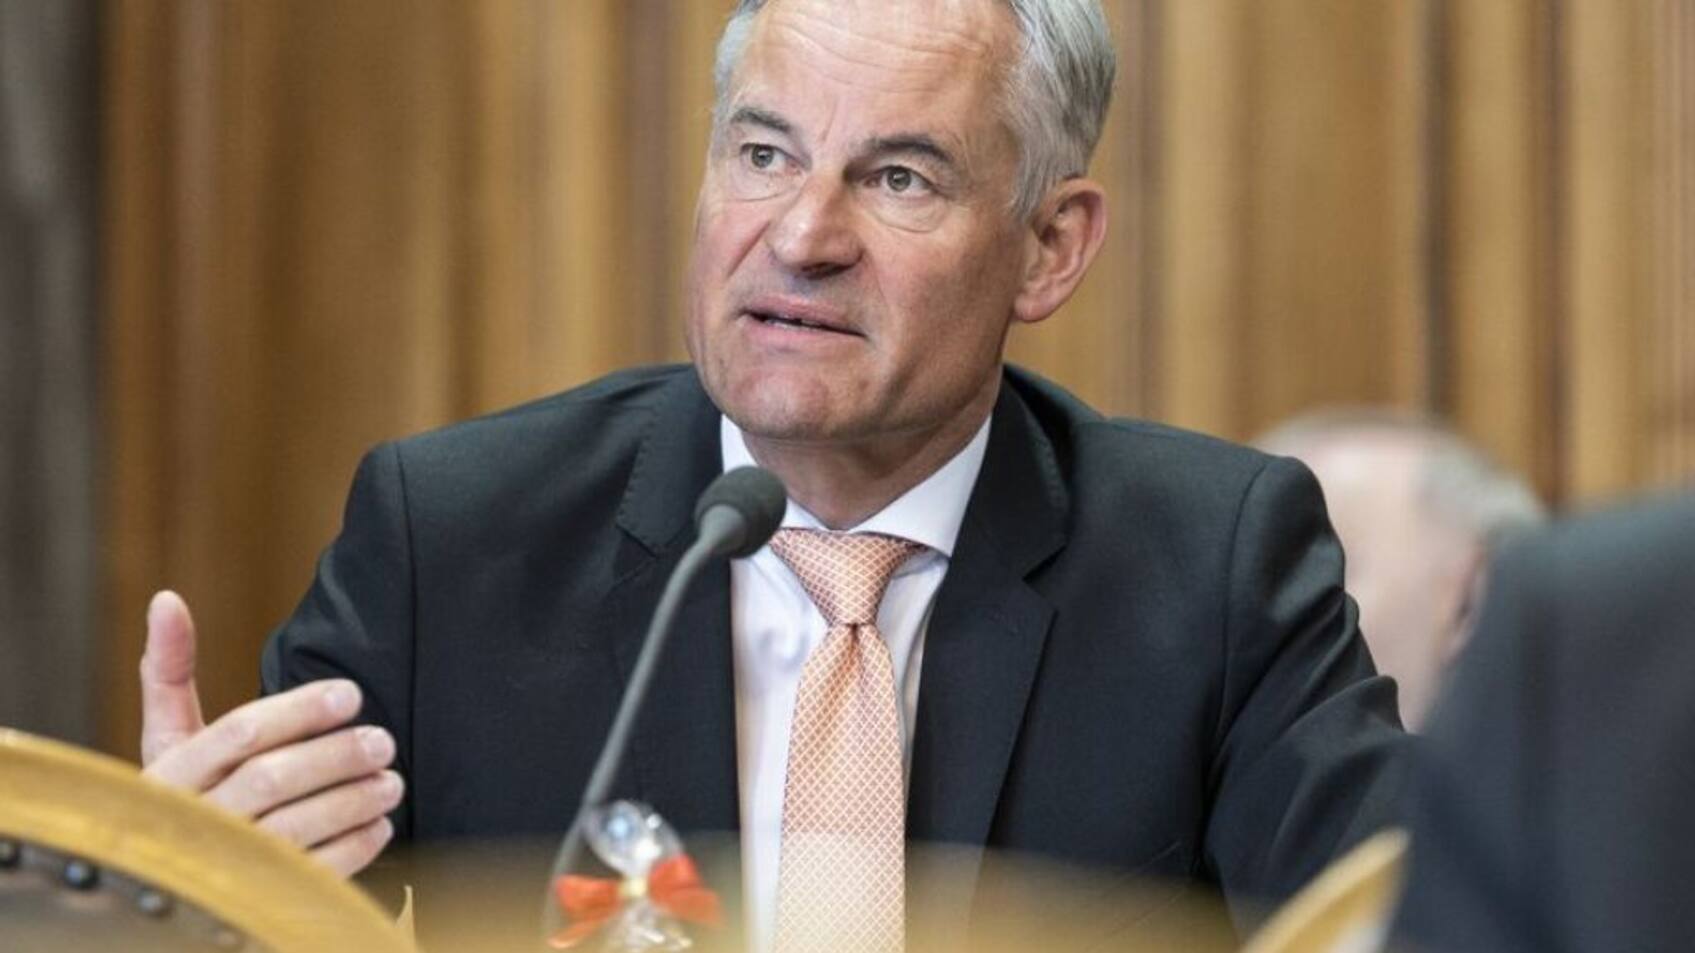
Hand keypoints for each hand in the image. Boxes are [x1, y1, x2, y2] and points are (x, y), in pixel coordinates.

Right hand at [139, 590, 402, 875]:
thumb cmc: (182, 792)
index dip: (299, 710)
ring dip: (353, 800)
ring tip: (392, 780)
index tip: (350, 694)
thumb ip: (170, 671)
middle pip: (271, 780)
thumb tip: (167, 597)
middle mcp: (193, 821)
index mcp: (171, 774)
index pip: (239, 734)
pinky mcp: (258, 902)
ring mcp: (225, 866)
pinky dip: (353, 848)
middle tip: (383, 740)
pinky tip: (380, 825)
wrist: (171, 881)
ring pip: (295, 829)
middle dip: (335, 756)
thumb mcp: (168, 736)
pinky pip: (312, 875)